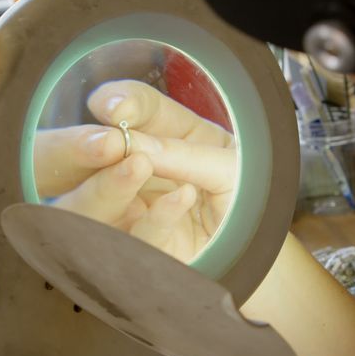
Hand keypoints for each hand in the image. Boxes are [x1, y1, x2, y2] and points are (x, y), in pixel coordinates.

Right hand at [33, 80, 236, 260]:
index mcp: (169, 137)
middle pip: (93, 156)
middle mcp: (141, 172)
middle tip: (106, 141)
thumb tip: (134, 144)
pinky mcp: (143, 254)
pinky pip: (139, 237)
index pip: (138, 109)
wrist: (265, 255)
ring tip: (138, 164)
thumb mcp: (231, 167)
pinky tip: (182, 197)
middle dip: (89, 146)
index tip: (113, 104)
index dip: (122, 100)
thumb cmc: (250, 203)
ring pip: (93, 202)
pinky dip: (159, 215)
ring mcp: (134, 214)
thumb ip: (184, 154)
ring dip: (109, 183)